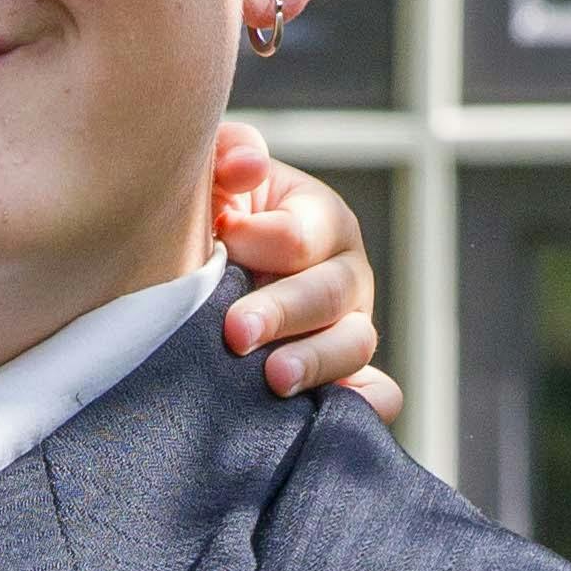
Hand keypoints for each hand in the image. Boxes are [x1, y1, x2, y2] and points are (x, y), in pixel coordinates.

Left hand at [210, 123, 400, 426]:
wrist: (196, 275)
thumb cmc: (209, 220)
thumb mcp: (214, 178)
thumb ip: (229, 154)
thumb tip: (249, 166)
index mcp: (320, 219)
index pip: (305, 233)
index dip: (265, 241)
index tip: (225, 243)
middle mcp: (345, 274)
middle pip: (330, 292)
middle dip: (283, 310)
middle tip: (236, 331)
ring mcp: (347, 328)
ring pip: (354, 344)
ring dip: (316, 362)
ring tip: (274, 378)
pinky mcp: (342, 379)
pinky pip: (373, 395)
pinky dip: (365, 406)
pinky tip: (339, 417)